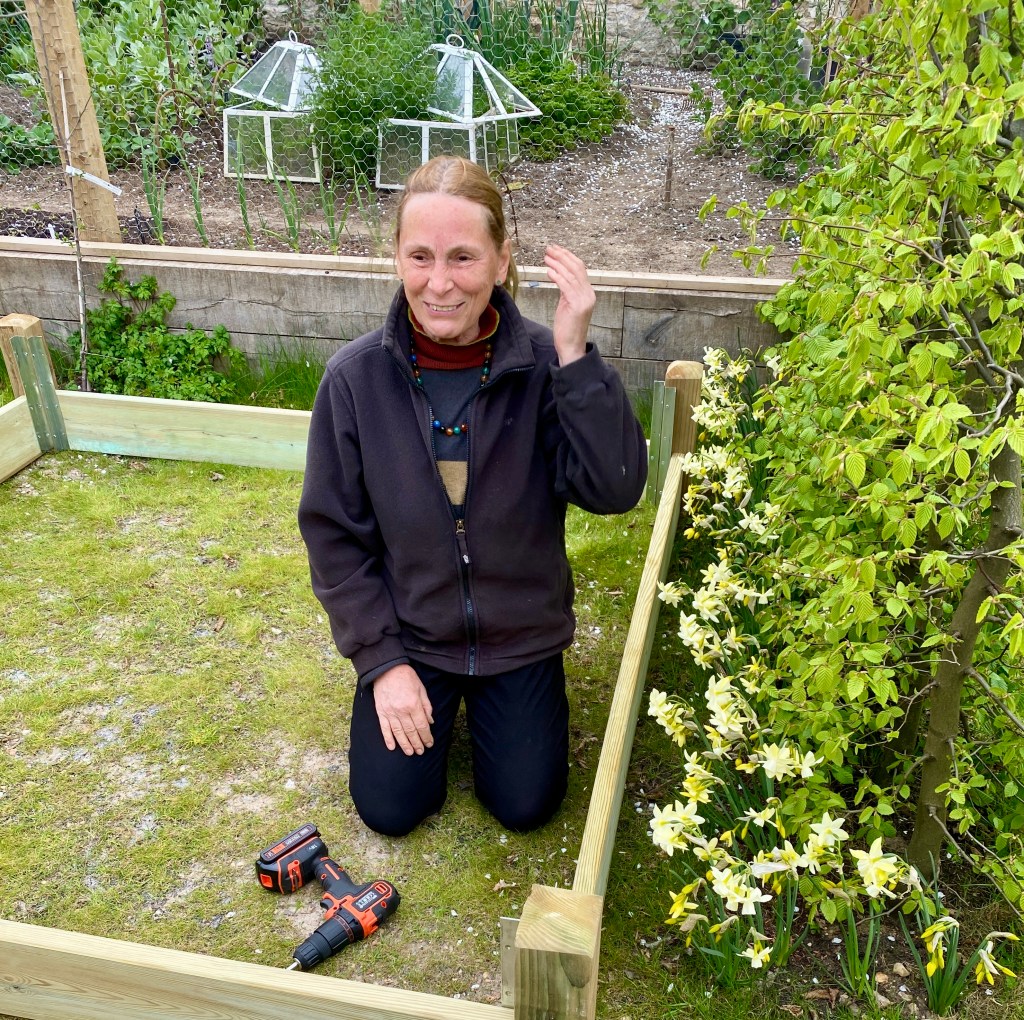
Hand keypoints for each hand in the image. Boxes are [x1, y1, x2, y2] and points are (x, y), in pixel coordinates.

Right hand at [372, 664, 433, 755]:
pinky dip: (388, 739)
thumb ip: (426, 706)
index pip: (422, 726)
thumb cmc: (407, 677)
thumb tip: (430, 722)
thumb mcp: (421, 689)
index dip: (426, 736)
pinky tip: (392, 747)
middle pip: (411, 731)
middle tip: (421, 751)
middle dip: (417, 743)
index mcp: (413, 704)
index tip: (430, 744)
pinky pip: (384, 728)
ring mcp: (390, 712)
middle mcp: (401, 711)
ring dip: (405, 744)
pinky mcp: (381, 712)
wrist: (387, 669)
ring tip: (410, 753)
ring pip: (398, 733)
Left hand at [544, 244, 594, 366]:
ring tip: (546, 257)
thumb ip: (566, 291)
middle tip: (549, 248)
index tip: (556, 250)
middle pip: (577, 268)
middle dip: (562, 256)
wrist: (571, 347)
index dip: (568, 257)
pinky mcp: (577, 306)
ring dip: (557, 264)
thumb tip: (558, 275)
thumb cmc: (567, 328)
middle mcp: (589, 294)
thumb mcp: (567, 305)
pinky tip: (548, 271)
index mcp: (588, 293)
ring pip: (571, 275)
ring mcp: (584, 300)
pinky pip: (566, 286)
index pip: (580, 269)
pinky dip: (557, 276)